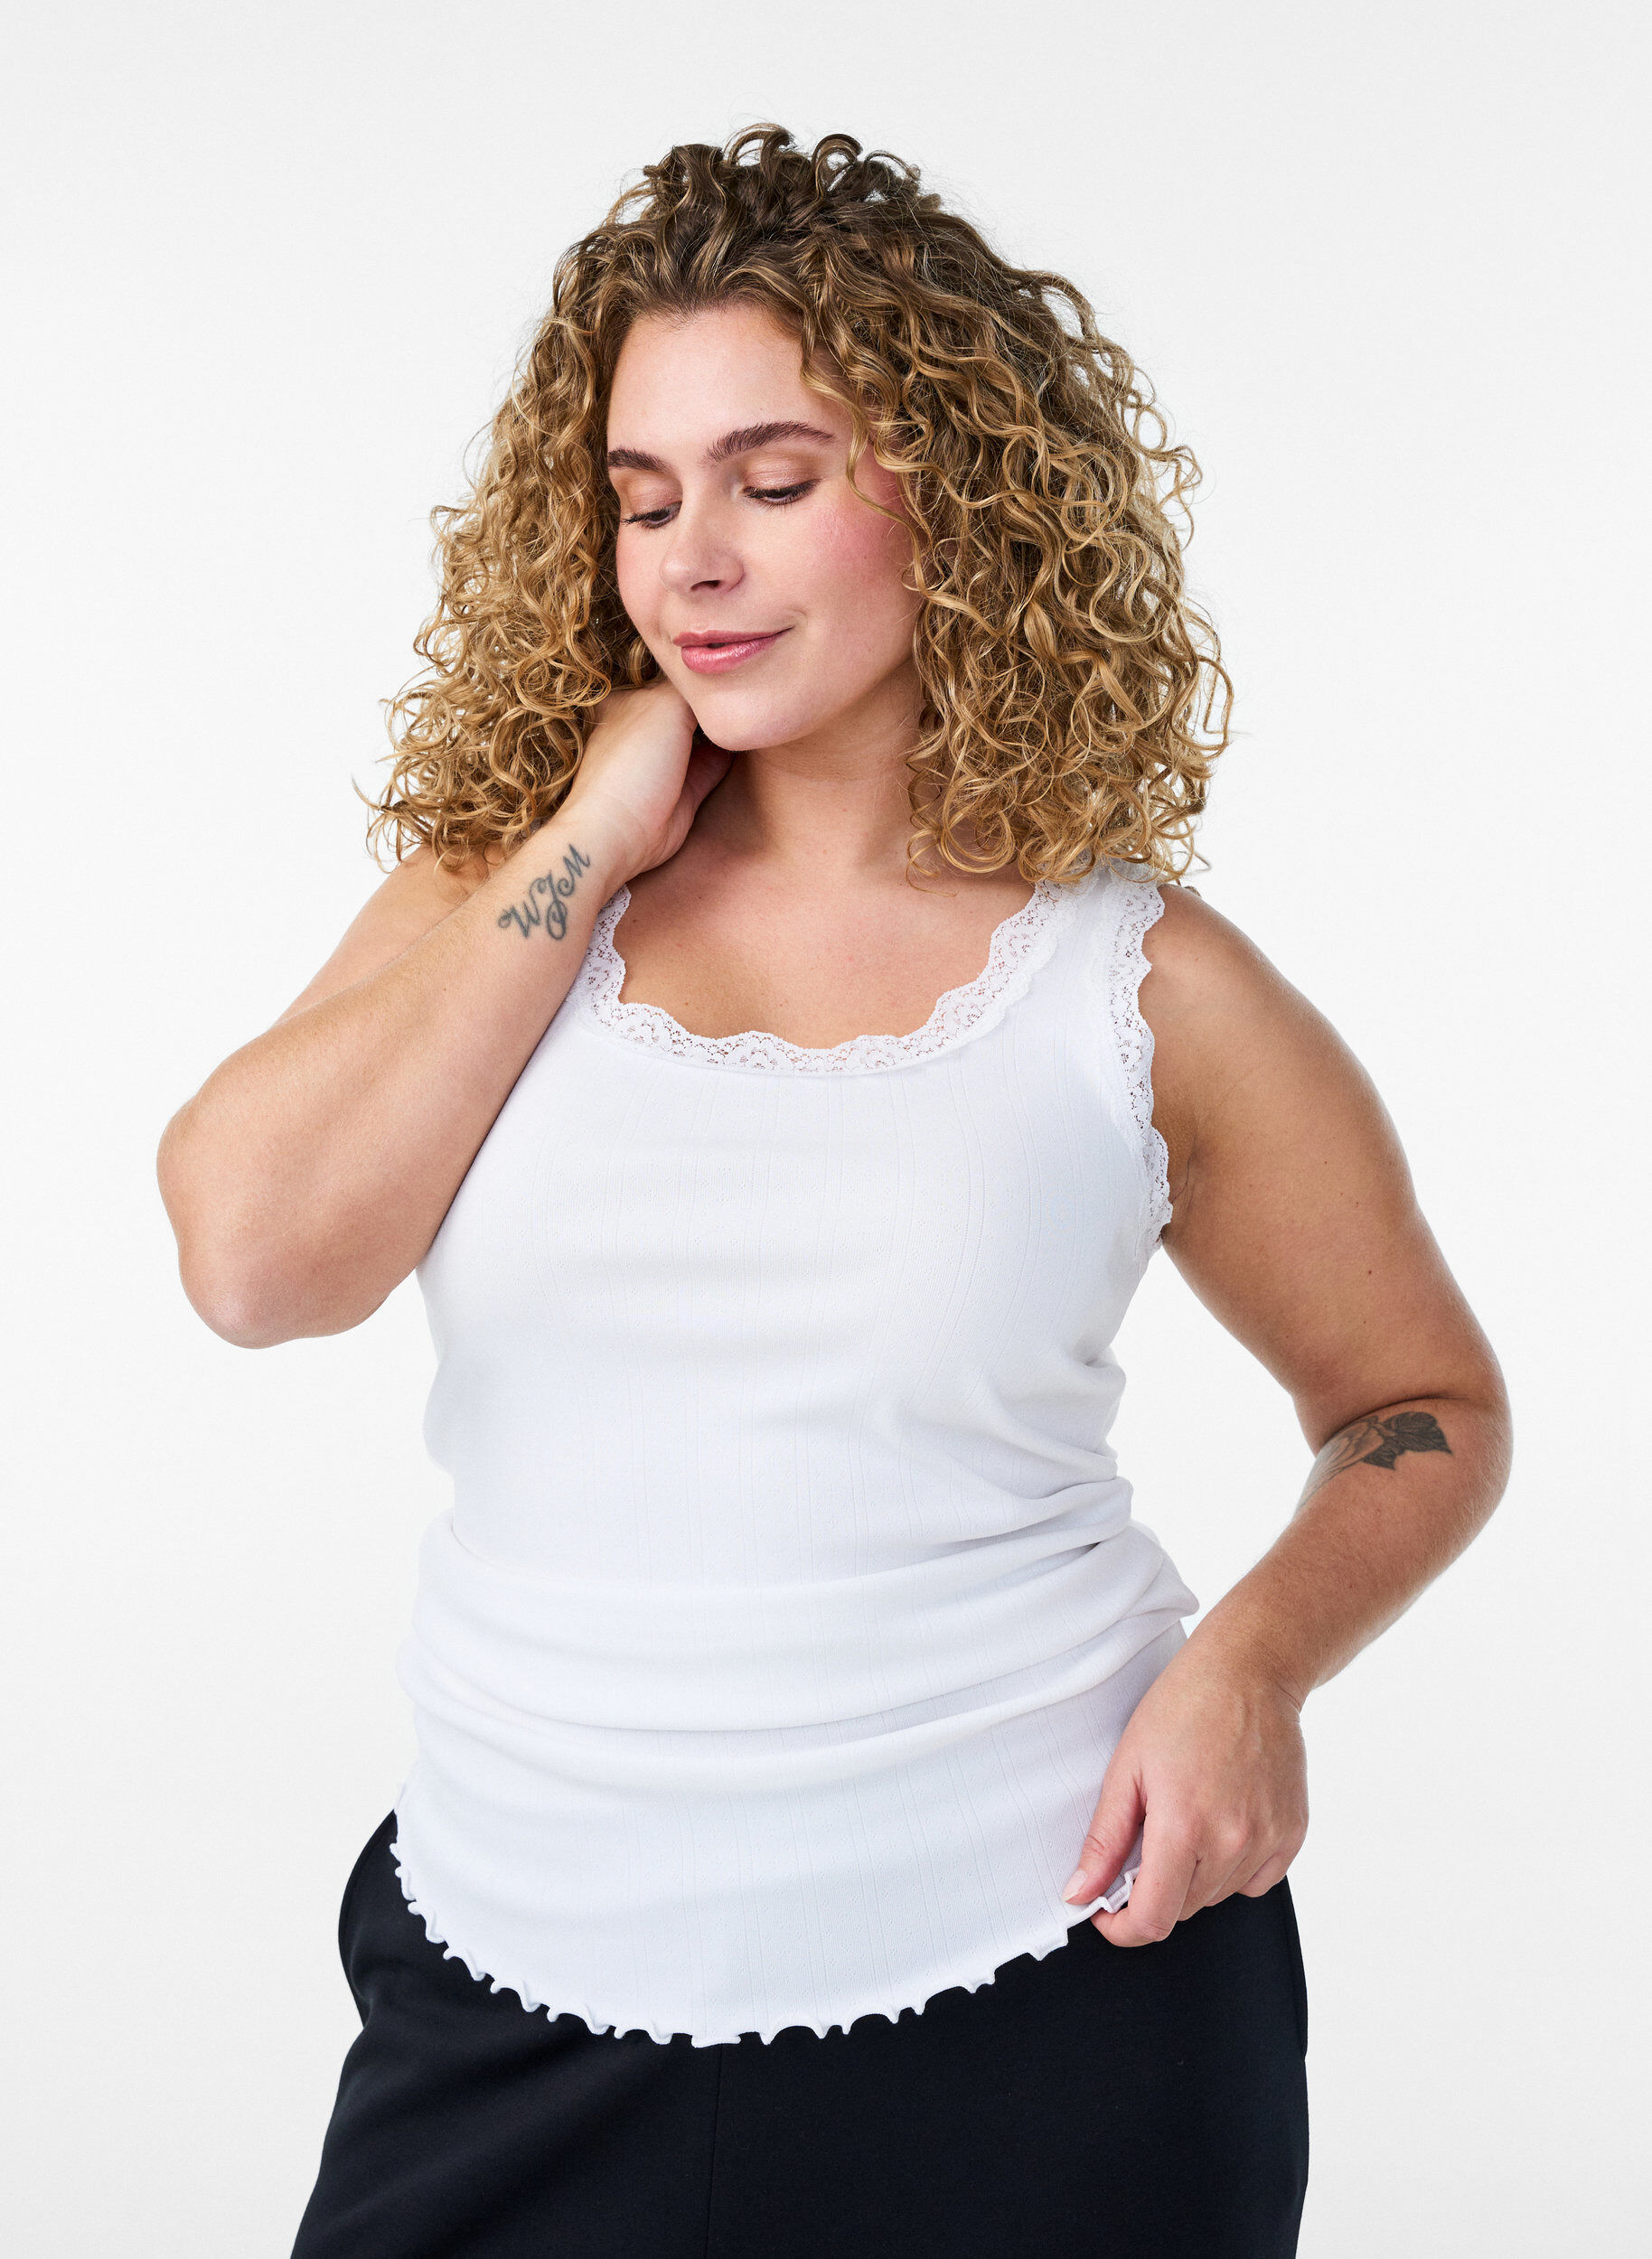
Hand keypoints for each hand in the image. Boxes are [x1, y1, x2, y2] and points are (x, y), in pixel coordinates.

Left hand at [560, 680, 734, 883]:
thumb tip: (717, 684)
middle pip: (687, 706)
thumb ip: (692, 688)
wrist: (623, 828)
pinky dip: (733, 755)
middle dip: (710, 700)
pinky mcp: (687, 789)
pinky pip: (716, 765)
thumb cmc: (634, 759)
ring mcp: (667, 760)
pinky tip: (751, 739)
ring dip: (724, 727)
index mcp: (629, 702)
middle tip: (740, 688)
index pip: (668, 679)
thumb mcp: (664, 703)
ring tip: (751, 711)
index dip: (693, 674)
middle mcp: (646, 728)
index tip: (723, 667)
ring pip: (704, 736)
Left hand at [1060, 1640, 1308, 1946]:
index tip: (1107, 1912)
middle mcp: (1232, 1841)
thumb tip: (1080, 1893)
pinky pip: (1255, 1881)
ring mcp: (1268, 1839)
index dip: (1122, 1928)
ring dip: (1192, 1878)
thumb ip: (1104, 1840)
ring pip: (1217, 1897)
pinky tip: (1220, 1825)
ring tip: (1185, 1819)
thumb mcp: (1126, 1767)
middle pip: (1183, 1909)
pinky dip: (1232, 1868)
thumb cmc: (1184, 1707)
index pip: (1153, 1919)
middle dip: (1154, 1890)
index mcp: (1184, 1826)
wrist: (1249, 1672)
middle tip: (1145, 1840)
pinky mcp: (1292, 1833)